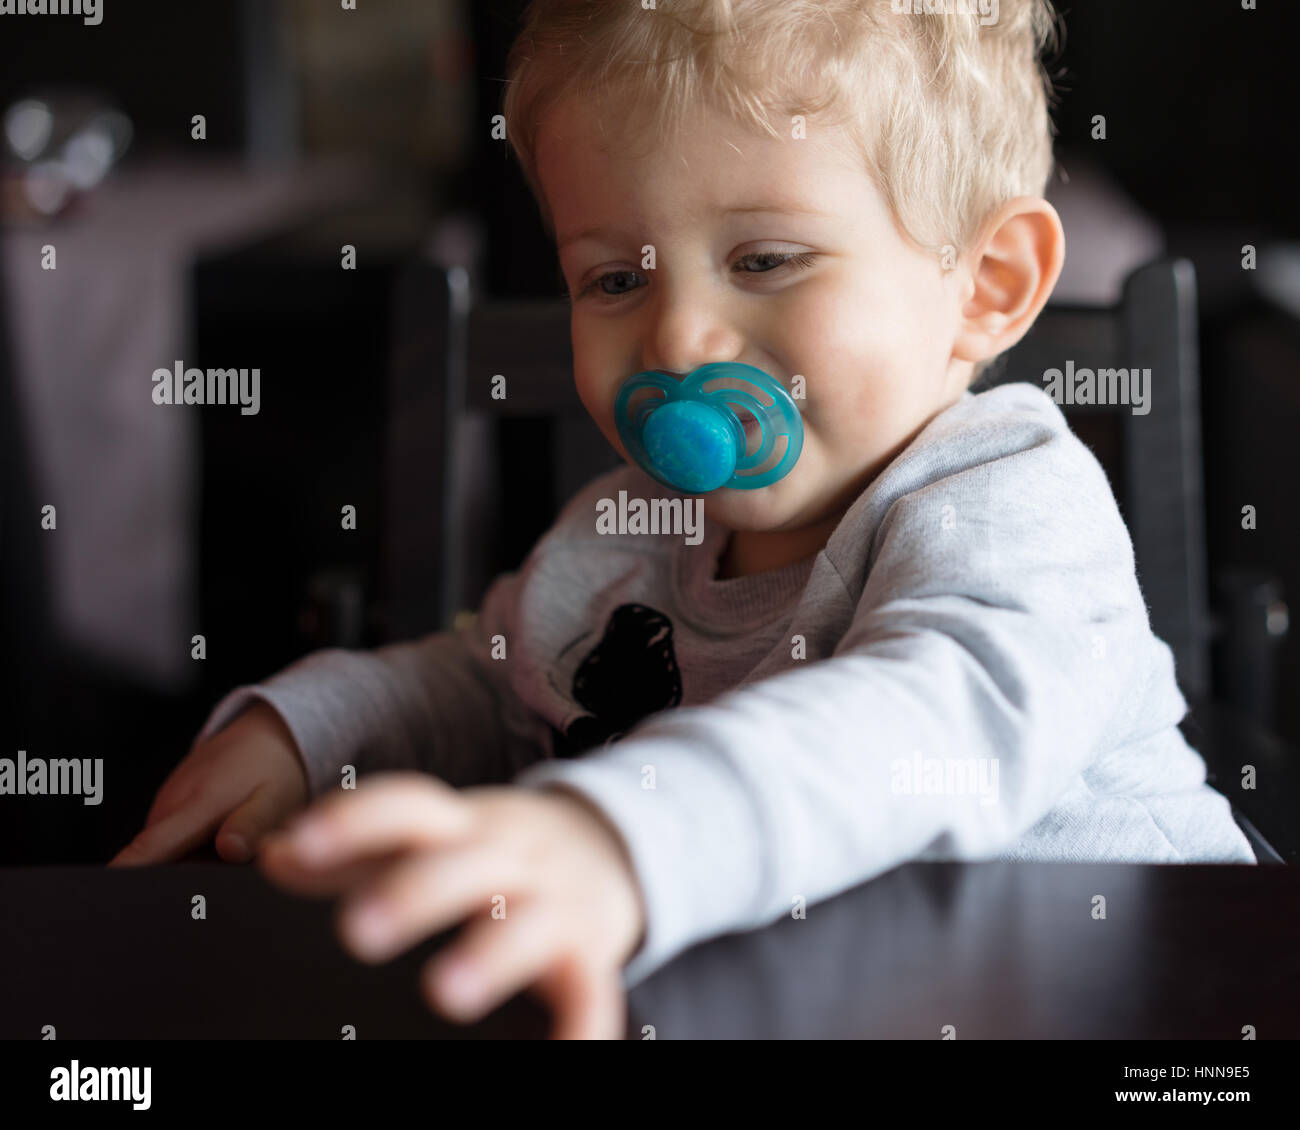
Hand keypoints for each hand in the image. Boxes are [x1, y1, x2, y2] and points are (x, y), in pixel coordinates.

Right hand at [109, 701, 308, 865]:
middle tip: (224, 870)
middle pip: (156, 863)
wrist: (265, 734)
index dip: (127, 879)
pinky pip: (174, 839)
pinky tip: (223, 841)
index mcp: (194, 805)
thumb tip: (229, 849)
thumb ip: (252, 825)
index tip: (113, 908)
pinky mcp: (170, 805)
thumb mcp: (276, 798)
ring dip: (192, 863)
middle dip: (181, 882)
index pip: (145, 850)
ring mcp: (166, 804)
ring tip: (230, 848)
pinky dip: (194, 849)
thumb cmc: (273, 769)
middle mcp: (170, 805)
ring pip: (166, 853)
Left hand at [257, 773, 646, 1039]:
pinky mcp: (591, 950)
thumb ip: (360, 848)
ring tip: (446, 992)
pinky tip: (564, 1052)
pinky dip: (581, 1020)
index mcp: (464, 824)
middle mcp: (511, 855)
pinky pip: (592, 986)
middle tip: (357, 930)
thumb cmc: (497, 849)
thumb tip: (272, 854)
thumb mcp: (438, 835)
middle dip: (414, 893)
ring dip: (490, 953)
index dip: (356, 820)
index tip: (300, 844)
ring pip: (529, 922)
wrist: (611, 841)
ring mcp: (555, 900)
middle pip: (466, 863)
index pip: (410, 807)